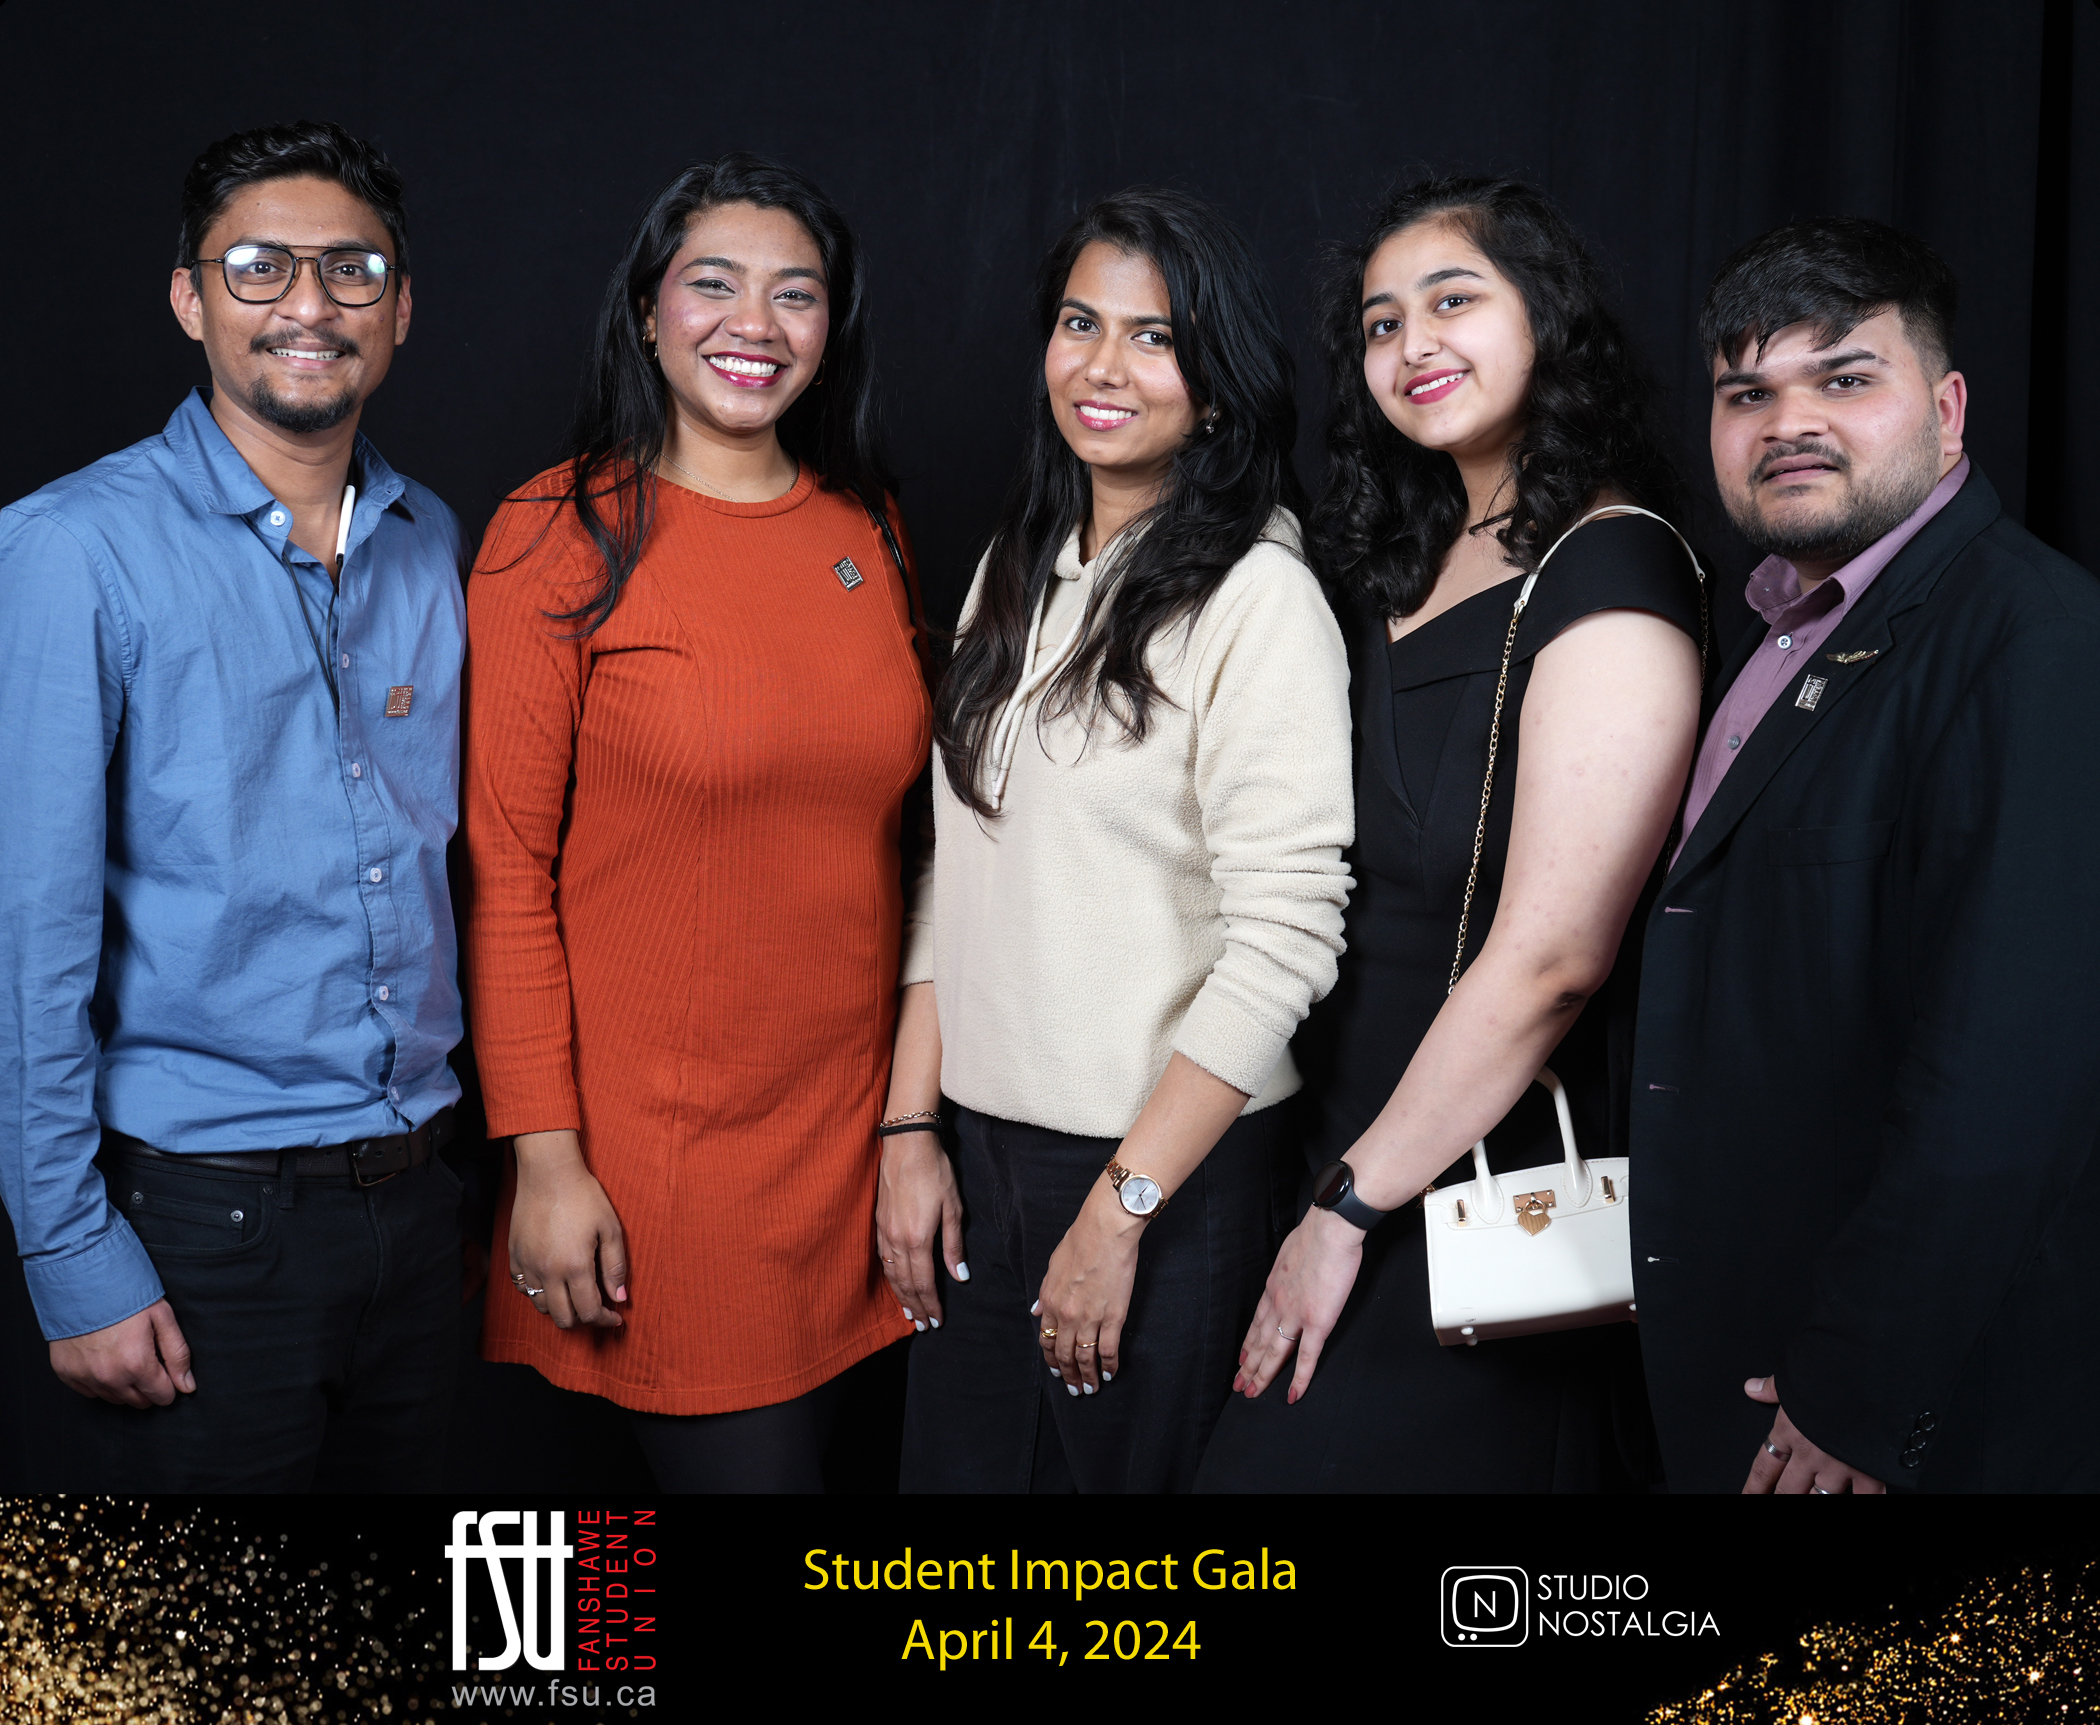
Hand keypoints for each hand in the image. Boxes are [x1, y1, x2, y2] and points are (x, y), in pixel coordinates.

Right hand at [49, 1300, 194, 1406]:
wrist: (81, 1282)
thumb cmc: (125, 1296)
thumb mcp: (162, 1318)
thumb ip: (178, 1354)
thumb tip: (187, 1386)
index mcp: (136, 1364)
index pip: (162, 1396)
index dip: (170, 1385)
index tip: (167, 1371)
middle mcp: (109, 1377)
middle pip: (139, 1402)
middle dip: (149, 1386)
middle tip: (148, 1360)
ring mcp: (85, 1377)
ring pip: (115, 1399)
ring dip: (126, 1386)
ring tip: (126, 1357)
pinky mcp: (66, 1373)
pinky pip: (91, 1392)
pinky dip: (101, 1382)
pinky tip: (106, 1359)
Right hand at [509, 1130, 627, 1329]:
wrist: (548, 1174)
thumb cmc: (583, 1197)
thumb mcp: (610, 1228)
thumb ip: (615, 1266)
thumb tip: (620, 1297)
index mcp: (575, 1267)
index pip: (589, 1311)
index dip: (605, 1320)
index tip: (615, 1317)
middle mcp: (548, 1272)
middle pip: (563, 1318)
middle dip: (583, 1320)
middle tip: (596, 1308)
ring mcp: (528, 1265)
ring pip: (541, 1306)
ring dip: (560, 1307)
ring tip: (574, 1293)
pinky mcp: (514, 1256)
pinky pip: (523, 1288)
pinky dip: (538, 1293)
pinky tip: (552, 1281)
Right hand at [876, 1129, 965, 1329]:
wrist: (906, 1144)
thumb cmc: (935, 1172)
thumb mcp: (953, 1207)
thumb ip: (954, 1245)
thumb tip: (959, 1276)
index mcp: (918, 1239)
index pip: (925, 1282)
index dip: (931, 1304)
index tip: (937, 1321)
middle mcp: (897, 1240)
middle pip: (906, 1284)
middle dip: (916, 1307)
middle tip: (924, 1326)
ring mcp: (884, 1232)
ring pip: (891, 1274)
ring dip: (900, 1297)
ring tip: (909, 1313)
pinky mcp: (878, 1223)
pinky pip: (883, 1259)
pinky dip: (890, 1277)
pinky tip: (895, 1283)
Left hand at [1034, 1182, 1143, 1394]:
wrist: (1105, 1231)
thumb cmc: (1081, 1241)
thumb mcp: (1053, 1266)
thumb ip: (1045, 1292)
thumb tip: (1038, 1312)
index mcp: (1051, 1301)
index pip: (1047, 1340)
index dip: (1051, 1359)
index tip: (1056, 1370)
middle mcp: (1067, 1315)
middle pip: (1065, 1355)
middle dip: (1068, 1376)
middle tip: (1074, 1389)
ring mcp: (1090, 1318)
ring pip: (1085, 1358)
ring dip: (1088, 1377)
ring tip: (1091, 1389)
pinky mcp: (1113, 1317)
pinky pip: (1108, 1349)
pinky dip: (1109, 1365)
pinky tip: (1111, 1373)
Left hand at [1233, 1207, 1364, 1403]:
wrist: (1330, 1230)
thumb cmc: (1316, 1234)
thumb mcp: (1290, 1252)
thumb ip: (1289, 1269)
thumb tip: (1292, 1271)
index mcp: (1274, 1287)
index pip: (1256, 1321)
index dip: (1248, 1342)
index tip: (1241, 1356)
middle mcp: (1278, 1304)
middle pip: (1259, 1341)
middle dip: (1248, 1365)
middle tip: (1238, 1384)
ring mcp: (1296, 1315)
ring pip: (1274, 1353)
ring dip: (1262, 1376)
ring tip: (1252, 1394)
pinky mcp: (1318, 1322)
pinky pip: (1307, 1357)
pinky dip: (1300, 1379)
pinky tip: (1292, 1395)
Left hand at [1741, 1375, 1887, 1493]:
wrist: (1867, 1380)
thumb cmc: (1830, 1375)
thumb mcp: (1794, 1378)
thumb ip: (1772, 1388)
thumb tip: (1752, 1388)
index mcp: (1789, 1430)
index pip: (1764, 1466)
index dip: (1755, 1486)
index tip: (1749, 1496)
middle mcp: (1810, 1453)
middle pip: (1788, 1489)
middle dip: (1781, 1497)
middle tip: (1779, 1498)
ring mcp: (1838, 1465)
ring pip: (1820, 1498)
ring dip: (1812, 1499)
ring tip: (1809, 1499)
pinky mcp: (1867, 1471)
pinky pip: (1865, 1497)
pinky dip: (1861, 1500)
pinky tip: (1855, 1500)